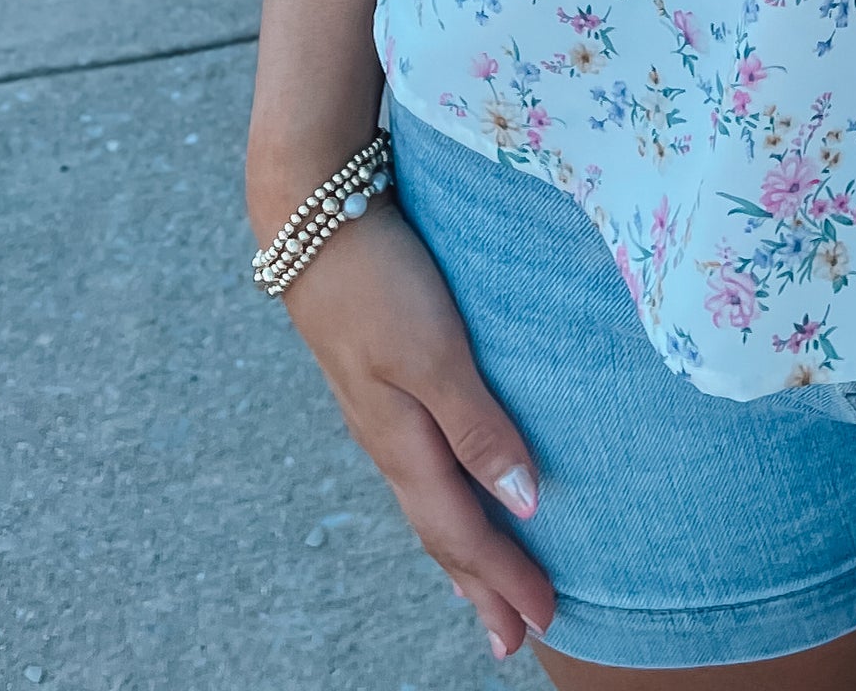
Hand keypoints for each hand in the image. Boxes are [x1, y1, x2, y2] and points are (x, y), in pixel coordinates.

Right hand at [273, 193, 556, 660]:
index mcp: (402, 442)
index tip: (545, 622)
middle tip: (514, 638)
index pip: (461, 532)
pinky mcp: (379, 378)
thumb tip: (523, 504)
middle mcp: (388, 438)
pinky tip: (451, 491)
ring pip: (427, 500)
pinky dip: (444, 499)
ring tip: (485, 585)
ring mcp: (379, 411)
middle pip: (440, 530)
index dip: (503, 578)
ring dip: (461, 549)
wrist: (311, 217)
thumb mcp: (433, 353)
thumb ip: (477, 426)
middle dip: (479, 586)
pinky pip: (418, 464)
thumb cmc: (378, 280)